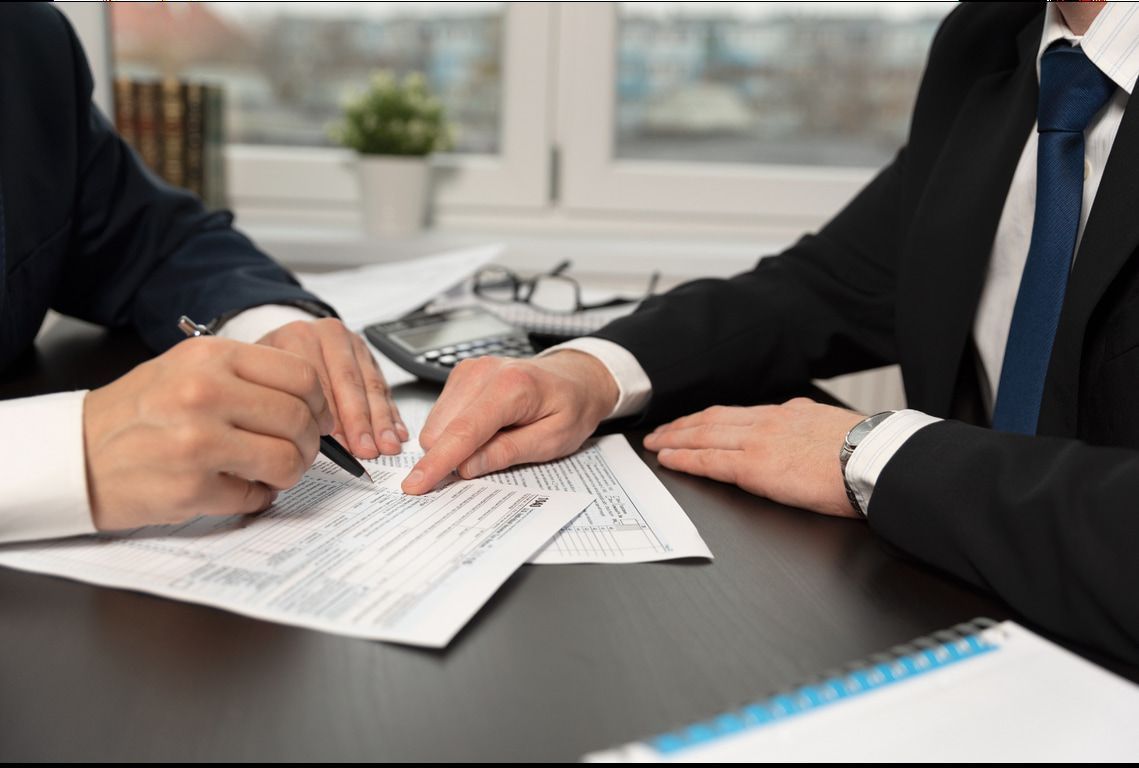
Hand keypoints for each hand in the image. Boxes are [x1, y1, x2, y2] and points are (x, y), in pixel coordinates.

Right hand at [83, 337, 334, 531]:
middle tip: (298, 452)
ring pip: (287, 460)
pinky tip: (236, 488)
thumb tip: (310, 401)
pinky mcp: (191, 487)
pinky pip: (256, 496)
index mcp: (210, 357)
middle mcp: (205, 394)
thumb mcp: (188, 369)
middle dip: (309, 444)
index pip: (301, 376)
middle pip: (299, 420)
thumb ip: (247, 376)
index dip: (319, 403)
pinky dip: (256, 497)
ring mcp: (198, 441)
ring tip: (270, 473)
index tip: (317, 417)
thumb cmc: (137, 413)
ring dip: (289, 473)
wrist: (75, 454)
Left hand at [256, 318, 406, 457]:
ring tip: (386, 445)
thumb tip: (300, 444)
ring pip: (372, 385)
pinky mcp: (369, 357)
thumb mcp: (262, 380)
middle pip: (349, 382)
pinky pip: (384, 387)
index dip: (330, 417)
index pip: (318, 381)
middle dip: (360, 421)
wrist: (284, 343)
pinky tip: (395, 431)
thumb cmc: (270, 369)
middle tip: (365, 448)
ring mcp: (353, 344)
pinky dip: (391, 413)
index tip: (339, 445)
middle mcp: (328, 336)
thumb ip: (277, 404)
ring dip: (381, 420)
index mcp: (298, 337)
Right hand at [402, 351, 619, 493]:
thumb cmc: (570, 407)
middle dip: (454, 456)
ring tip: (496, 436)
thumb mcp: (552, 441)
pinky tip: (486, 427)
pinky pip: (442, 415)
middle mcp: (483, 372)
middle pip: (440, 430)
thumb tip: (466, 467)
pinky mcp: (461, 375)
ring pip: (436, 424)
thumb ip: (507, 453)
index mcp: (510, 387)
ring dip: (456, 443)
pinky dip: (456, 431)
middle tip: (493, 456)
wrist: (575, 379)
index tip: (415, 485)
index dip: (437, 462)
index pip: (463, 432)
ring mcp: (469, 371)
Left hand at [642, 398, 865, 517]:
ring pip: (705, 435)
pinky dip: (684, 458)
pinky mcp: (755, 466)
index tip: (695, 422)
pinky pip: (709, 461)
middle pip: (714, 420)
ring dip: (676, 439)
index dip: (712, 418)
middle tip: (661, 431)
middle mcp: (770, 421)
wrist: (877, 460)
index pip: (740, 415)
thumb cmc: (869, 454)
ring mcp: (760, 441)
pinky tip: (668, 458)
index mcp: (791, 413)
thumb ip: (813, 430)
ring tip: (656, 443)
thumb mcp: (837, 429)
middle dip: (684, 425)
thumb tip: (807, 437)